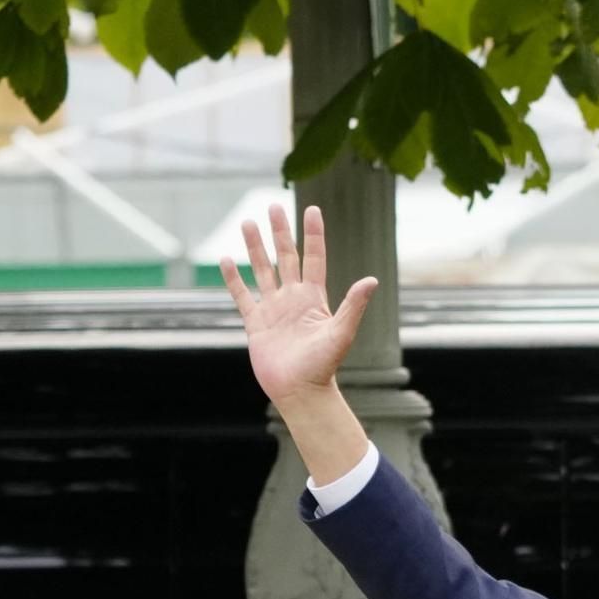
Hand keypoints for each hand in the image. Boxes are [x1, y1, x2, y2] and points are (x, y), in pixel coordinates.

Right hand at [223, 202, 373, 406]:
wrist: (300, 392)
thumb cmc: (323, 367)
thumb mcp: (340, 333)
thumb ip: (353, 306)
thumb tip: (371, 281)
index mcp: (314, 299)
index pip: (314, 258)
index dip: (313, 234)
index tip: (312, 209)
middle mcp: (293, 300)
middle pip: (286, 257)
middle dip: (280, 232)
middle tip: (273, 205)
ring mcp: (273, 309)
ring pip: (262, 270)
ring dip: (255, 248)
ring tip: (247, 222)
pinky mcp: (256, 323)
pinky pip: (242, 295)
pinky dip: (234, 279)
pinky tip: (226, 260)